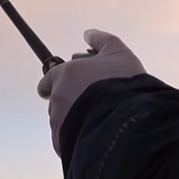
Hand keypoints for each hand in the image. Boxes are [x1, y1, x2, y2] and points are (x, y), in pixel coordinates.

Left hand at [37, 29, 146, 155]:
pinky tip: (96, 133)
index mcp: (64, 74)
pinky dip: (78, 137)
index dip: (60, 81)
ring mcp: (59, 123)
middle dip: (71, 100)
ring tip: (99, 118)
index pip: (49, 78)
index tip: (73, 84)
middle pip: (57, 99)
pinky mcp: (64, 144)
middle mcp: (57, 97)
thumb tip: (88, 34)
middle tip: (93, 100)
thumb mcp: (118, 53)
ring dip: (75, 118)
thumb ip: (101, 40)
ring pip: (62, 120)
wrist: (130, 121)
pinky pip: (66, 140)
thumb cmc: (124, 84)